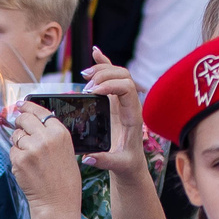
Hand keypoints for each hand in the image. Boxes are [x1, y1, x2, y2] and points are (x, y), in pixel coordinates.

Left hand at [6, 101, 85, 218]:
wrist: (57, 201)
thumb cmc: (64, 179)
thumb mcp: (66, 150)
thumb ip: (51, 134)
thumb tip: (34, 121)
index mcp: (60, 133)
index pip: (40, 111)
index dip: (28, 107)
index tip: (21, 105)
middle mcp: (46, 138)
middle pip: (24, 119)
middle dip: (20, 123)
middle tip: (21, 129)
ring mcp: (31, 148)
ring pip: (16, 135)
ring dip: (19, 143)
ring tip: (30, 156)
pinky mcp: (19, 160)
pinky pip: (12, 151)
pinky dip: (16, 157)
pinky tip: (27, 167)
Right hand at [77, 47, 148, 179]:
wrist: (131, 164)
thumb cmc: (126, 164)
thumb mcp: (118, 165)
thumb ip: (104, 161)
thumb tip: (88, 158)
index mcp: (133, 116)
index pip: (127, 89)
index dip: (111, 85)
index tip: (93, 91)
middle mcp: (130, 104)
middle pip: (123, 76)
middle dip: (104, 75)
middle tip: (86, 87)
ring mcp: (123, 101)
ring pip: (118, 73)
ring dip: (102, 69)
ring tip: (85, 75)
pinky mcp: (115, 101)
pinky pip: (112, 78)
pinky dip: (103, 64)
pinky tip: (96, 53)